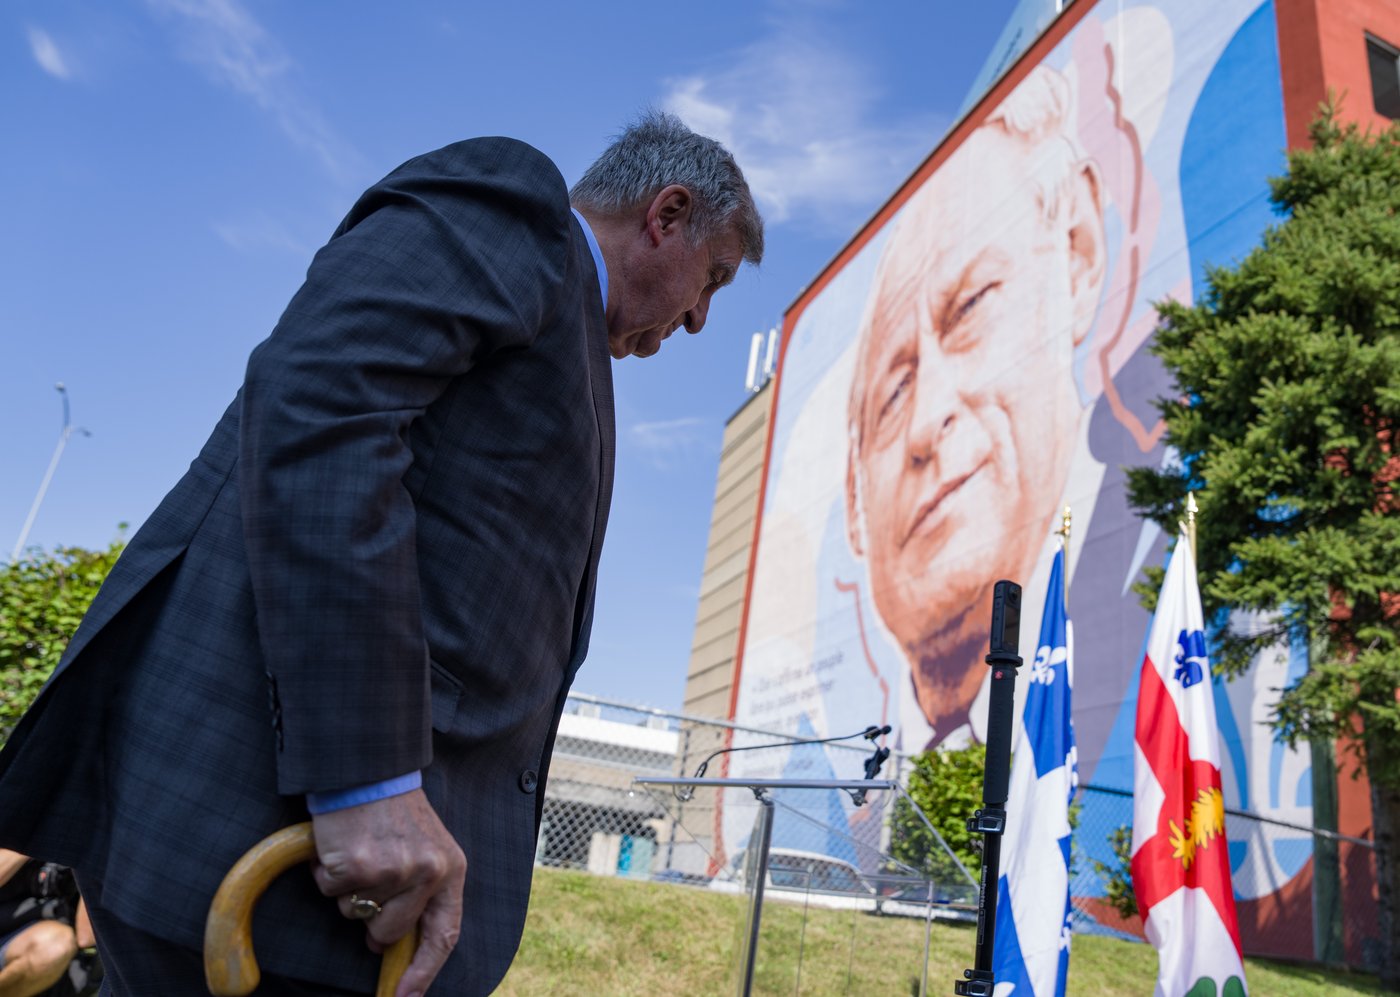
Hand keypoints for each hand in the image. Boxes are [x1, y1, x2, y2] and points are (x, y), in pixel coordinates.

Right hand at [311, 789, 465, 996]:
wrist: (366, 768)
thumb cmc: (394, 811)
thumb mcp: (428, 847)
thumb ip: (424, 892)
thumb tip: (395, 947)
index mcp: (451, 870)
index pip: (444, 935)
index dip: (424, 972)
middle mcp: (427, 873)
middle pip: (386, 933)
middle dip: (368, 921)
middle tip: (366, 881)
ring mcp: (392, 871)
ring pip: (352, 913)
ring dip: (346, 889)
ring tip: (359, 850)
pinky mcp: (356, 866)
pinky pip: (329, 890)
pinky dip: (325, 872)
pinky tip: (339, 843)